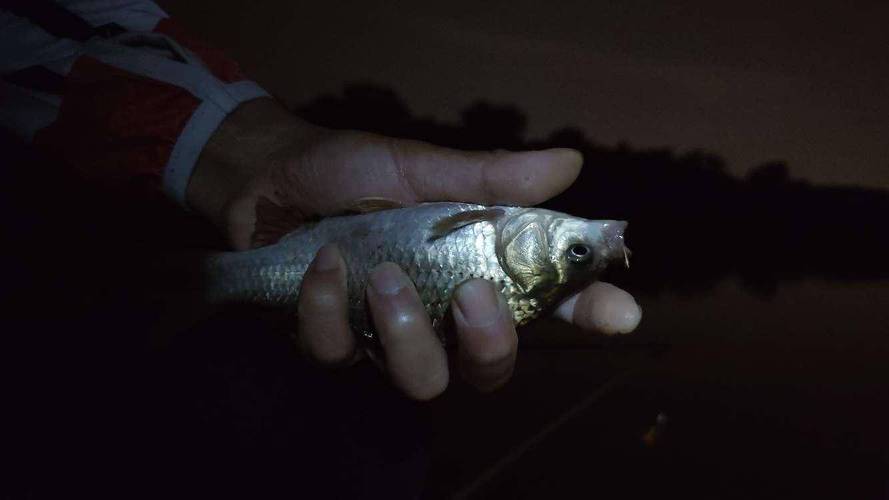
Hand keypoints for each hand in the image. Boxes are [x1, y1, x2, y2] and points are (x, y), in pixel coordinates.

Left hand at [188, 98, 641, 398]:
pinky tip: (322, 264)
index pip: (549, 304)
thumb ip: (489, 179)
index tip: (621, 313)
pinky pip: (338, 353)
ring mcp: (384, 338)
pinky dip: (328, 306)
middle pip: (489, 371)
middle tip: (471, 296)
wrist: (271, 176)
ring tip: (380, 273)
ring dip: (405, 330)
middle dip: (490, 344)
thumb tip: (570, 163)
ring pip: (420, 380)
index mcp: (476, 271)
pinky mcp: (329, 342)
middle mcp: (440, 318)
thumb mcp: (423, 169)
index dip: (590, 312)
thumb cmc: (356, 173)